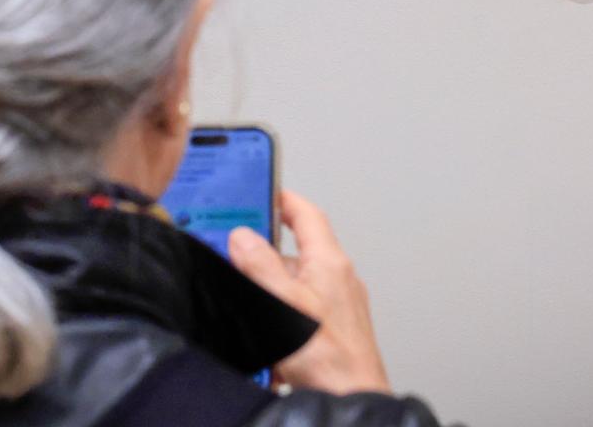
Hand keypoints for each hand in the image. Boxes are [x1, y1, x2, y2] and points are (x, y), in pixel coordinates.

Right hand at [228, 188, 390, 394]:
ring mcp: (338, 305)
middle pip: (297, 251)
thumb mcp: (284, 304)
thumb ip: (261, 266)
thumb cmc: (331, 361)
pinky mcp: (333, 329)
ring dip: (272, 290)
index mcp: (330, 263)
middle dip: (266, 254)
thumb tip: (243, 236)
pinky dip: (282, 315)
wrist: (353, 401)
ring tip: (252, 306)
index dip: (285, 200)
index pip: (307, 215)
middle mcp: (338, 278)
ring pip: (296, 283)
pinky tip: (269, 340)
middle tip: (239, 255)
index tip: (265, 192)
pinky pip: (301, 310)